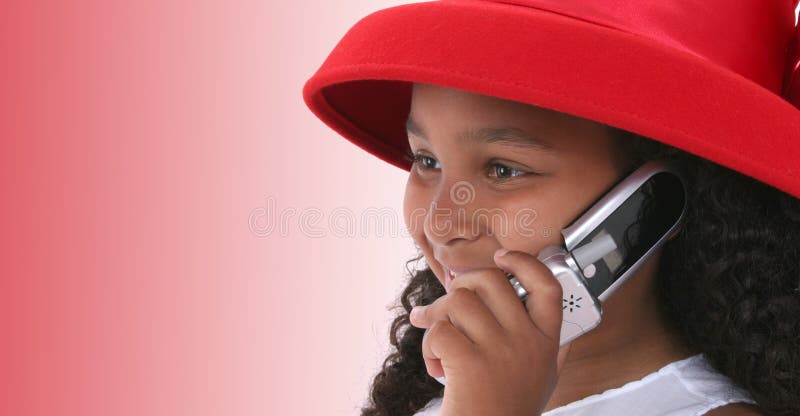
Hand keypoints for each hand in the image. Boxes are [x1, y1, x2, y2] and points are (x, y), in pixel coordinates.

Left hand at [409, 249, 570, 415]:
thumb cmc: (510, 409)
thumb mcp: (544, 377)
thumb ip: (548, 343)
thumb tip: (542, 304)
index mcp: (547, 342)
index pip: (547, 286)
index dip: (524, 262)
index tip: (501, 255)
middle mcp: (528, 343)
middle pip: (490, 281)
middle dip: (460, 286)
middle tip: (447, 306)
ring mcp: (500, 352)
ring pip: (458, 301)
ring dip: (437, 318)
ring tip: (436, 342)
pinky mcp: (470, 364)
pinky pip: (439, 330)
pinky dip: (429, 345)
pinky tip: (436, 365)